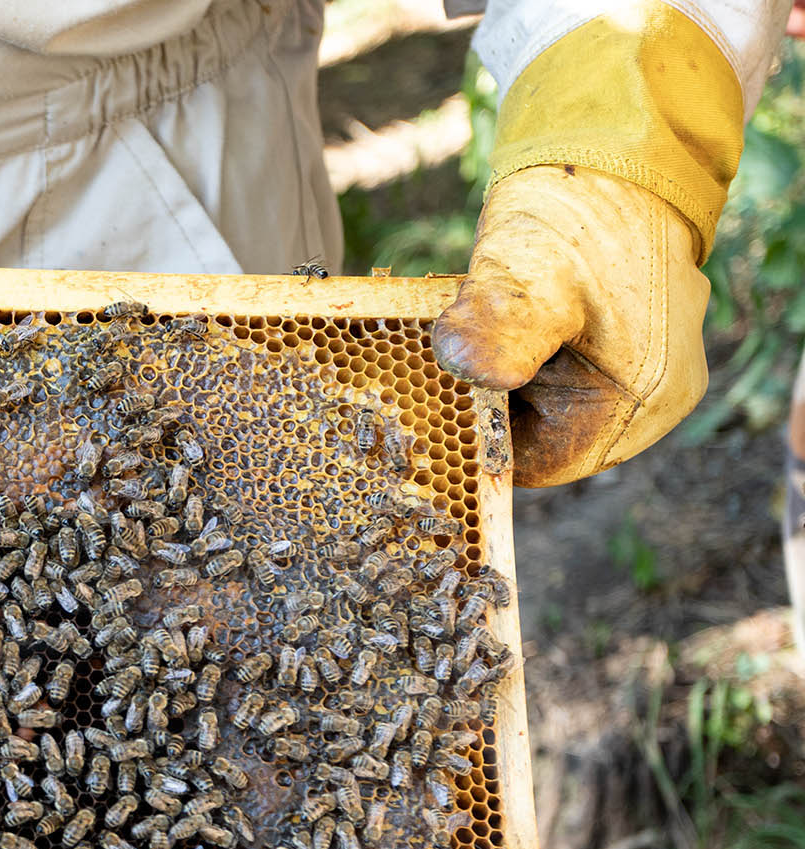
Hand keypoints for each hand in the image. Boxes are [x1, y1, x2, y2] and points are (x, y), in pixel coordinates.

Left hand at [431, 165, 710, 487]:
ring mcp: (642, 369)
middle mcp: (654, 398)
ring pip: (545, 405)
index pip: (541, 464)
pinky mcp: (620, 344)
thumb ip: (498, 327)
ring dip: (498, 377)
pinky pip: (556, 372)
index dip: (479, 439)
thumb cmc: (580, 210)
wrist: (615, 144)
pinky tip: (493, 317)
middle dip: (488, 406)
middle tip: (442, 360)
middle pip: (544, 438)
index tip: (433, 399)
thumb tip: (464, 363)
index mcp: (646, 401)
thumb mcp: (529, 272)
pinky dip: (515, 353)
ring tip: (472, 328)